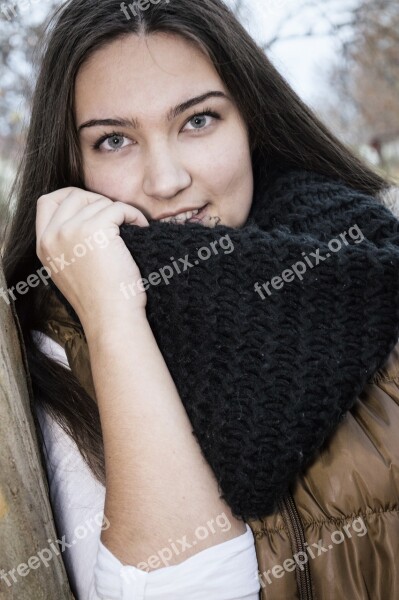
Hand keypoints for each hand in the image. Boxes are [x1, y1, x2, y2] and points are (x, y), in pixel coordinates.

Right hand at [36, 187, 149, 324]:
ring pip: (98, 202)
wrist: (112, 317)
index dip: (71, 198)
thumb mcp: (70, 269)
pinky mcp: (94, 230)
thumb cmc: (101, 299)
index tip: (93, 207)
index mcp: (43, 246)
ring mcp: (71, 231)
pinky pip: (118, 207)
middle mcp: (52, 236)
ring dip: (120, 211)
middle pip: (72, 195)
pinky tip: (141, 228)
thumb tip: (88, 216)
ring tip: (133, 229)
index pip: (47, 203)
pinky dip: (134, 214)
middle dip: (98, 201)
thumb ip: (68, 244)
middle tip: (117, 218)